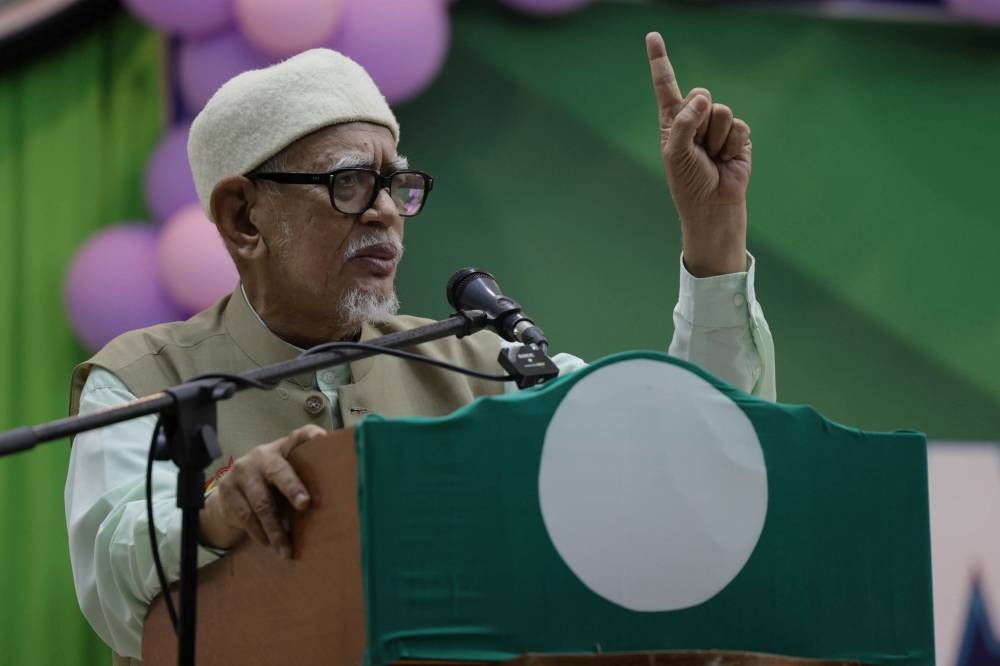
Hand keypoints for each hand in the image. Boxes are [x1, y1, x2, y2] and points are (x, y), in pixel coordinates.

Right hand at [198, 424, 326, 557]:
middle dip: (292, 487)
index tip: (323, 439)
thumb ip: (303, 479)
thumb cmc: (271, 483)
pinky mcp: (227, 491)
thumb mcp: (286, 475)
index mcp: (283, 449)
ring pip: (261, 503)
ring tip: (286, 549)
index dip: (310, 436)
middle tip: (305, 504)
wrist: (229, 491)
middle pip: (278, 471)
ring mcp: (242, 472)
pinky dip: (260, 534)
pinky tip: (270, 545)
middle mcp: (262, 456)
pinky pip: (246, 517)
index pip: (298, 436)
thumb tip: (336, 505)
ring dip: (276, 529)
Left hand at [646, 32, 750, 276]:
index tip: (652, 35)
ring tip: (712, 157)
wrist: (712, 206)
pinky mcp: (738, 136)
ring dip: (715, 138)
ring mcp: (717, 126)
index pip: (665, 85)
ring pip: (721, 111)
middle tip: (698, 147)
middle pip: (701, 95)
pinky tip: (726, 160)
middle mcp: (694, 118)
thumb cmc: (688, 182)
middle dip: (699, 121)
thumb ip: (684, 123)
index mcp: (672, 120)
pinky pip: (738, 126)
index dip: (660, 60)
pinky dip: (731, 145)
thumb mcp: (675, 153)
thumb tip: (704, 97)